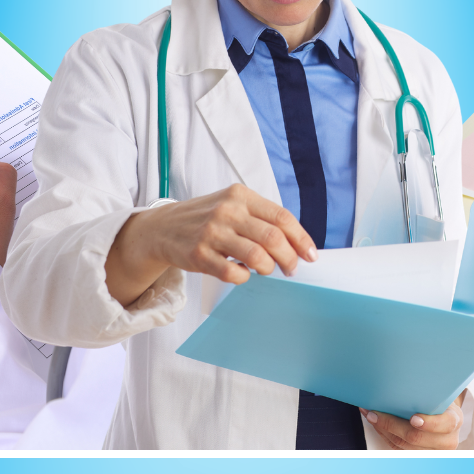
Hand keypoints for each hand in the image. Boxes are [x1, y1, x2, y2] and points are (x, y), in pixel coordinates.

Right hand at [103, 183, 317, 305]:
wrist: (162, 227)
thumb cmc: (205, 219)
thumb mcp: (231, 205)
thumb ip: (260, 218)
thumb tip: (296, 243)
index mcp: (239, 196)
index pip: (281, 217)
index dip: (301, 239)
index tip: (310, 255)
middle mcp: (226, 211)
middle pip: (273, 238)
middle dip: (289, 258)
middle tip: (291, 269)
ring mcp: (212, 233)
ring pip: (257, 256)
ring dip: (269, 269)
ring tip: (267, 271)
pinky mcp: (199, 255)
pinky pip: (234, 273)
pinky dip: (244, 277)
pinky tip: (242, 273)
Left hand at [362, 395, 464, 449]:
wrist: (442, 415)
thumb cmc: (437, 400)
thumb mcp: (438, 394)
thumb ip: (427, 390)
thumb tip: (404, 375)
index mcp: (454, 421)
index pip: (445, 424)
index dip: (429, 423)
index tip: (414, 419)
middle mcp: (447, 440)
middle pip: (416, 437)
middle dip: (391, 424)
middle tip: (374, 413)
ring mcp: (432, 450)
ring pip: (402, 444)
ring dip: (382, 429)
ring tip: (369, 414)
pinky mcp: (418, 454)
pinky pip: (397, 447)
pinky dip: (383, 433)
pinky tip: (375, 422)